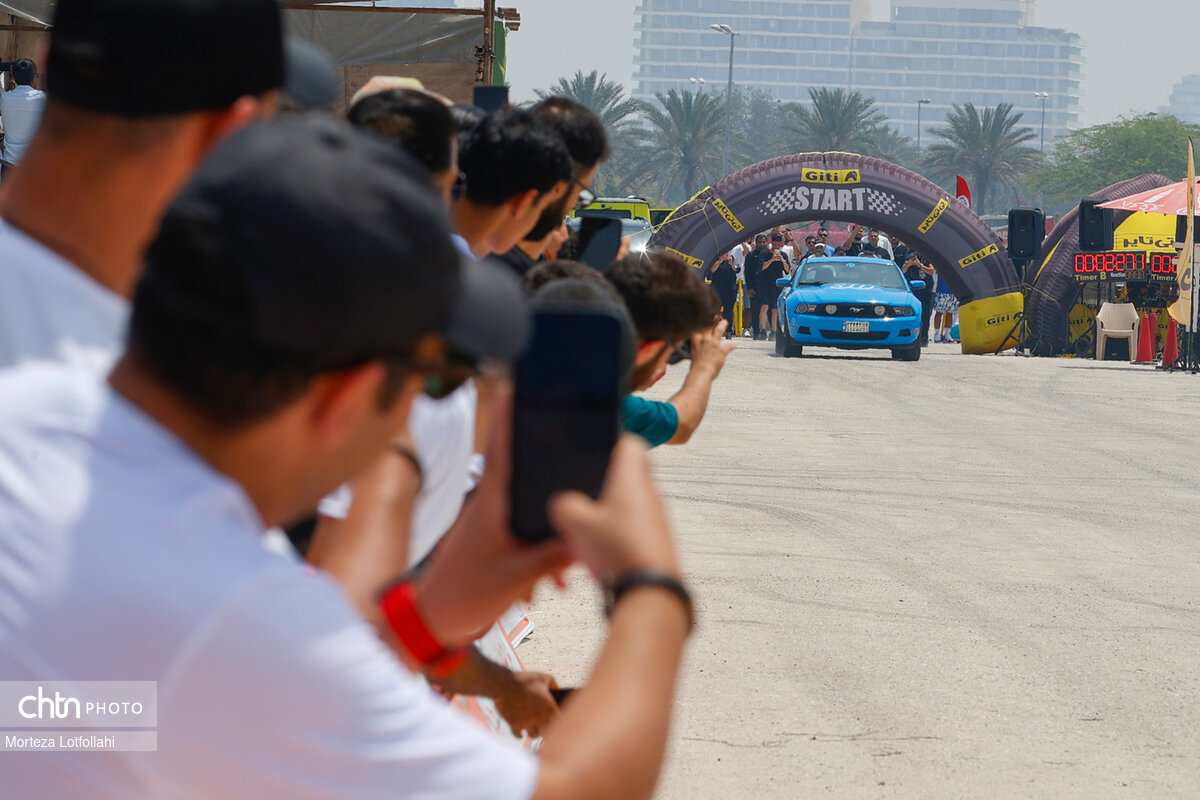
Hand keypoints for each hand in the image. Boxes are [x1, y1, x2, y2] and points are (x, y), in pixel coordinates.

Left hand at [414, 383, 571, 645]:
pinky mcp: (494, 539)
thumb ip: (554, 554)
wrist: (434, 622)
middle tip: (574, 444)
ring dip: (552, 528)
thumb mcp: (518, 575)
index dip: (509, 416)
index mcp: (491, 503)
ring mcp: (491, 521)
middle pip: (524, 469)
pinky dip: (544, 551)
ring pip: (531, 507)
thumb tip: (588, 536)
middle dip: (551, 462)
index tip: (517, 384)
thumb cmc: (466, 595)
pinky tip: (558, 581)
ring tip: (568, 566)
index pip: (501, 448)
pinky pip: (527, 532)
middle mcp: (490, 504)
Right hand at [493, 670, 559, 737]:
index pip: (560, 722)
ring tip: (534, 729)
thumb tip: (557, 688)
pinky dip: (520, 734)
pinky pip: (518, 735)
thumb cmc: (525, 680)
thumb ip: (553, 683)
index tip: (558, 723)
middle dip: (546, 730)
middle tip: (546, 728)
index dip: (559, 723)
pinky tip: (521, 732)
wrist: (504, 684)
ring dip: (534, 732)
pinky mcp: (514, 724)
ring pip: (533, 735)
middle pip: (547, 732)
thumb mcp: (542, 677)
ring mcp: (526, 723)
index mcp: (549, 708)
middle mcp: (539, 718)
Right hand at [549, 436, 678, 579]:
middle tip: (583, 497)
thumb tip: (563, 504)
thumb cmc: (619, 552)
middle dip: (605, 485)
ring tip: (587, 533)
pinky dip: (617, 536)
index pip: (632, 443)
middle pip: (628, 477)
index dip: (614, 441)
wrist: (651, 593)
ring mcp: (657, 520)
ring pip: (630, 506)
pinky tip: (600, 554)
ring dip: (609, 514)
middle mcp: (650, 495)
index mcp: (632, 479)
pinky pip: (634, 530)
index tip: (597, 450)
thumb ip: (564, 505)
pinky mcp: (657, 543)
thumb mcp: (575, 524)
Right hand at [687, 318, 734, 379]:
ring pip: (719, 330)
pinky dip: (732, 346)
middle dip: (712, 318)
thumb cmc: (696, 367)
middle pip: (709, 325)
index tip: (704, 317)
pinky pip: (729, 346)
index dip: (702, 320)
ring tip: (724, 322)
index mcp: (696, 340)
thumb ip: (696, 346)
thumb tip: (697, 344)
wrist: (701, 373)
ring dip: (722, 325)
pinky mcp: (722, 350)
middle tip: (715, 315)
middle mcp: (705, 339)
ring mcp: (714, 344)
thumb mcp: (692, 353)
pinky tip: (735, 345)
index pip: (699, 326)